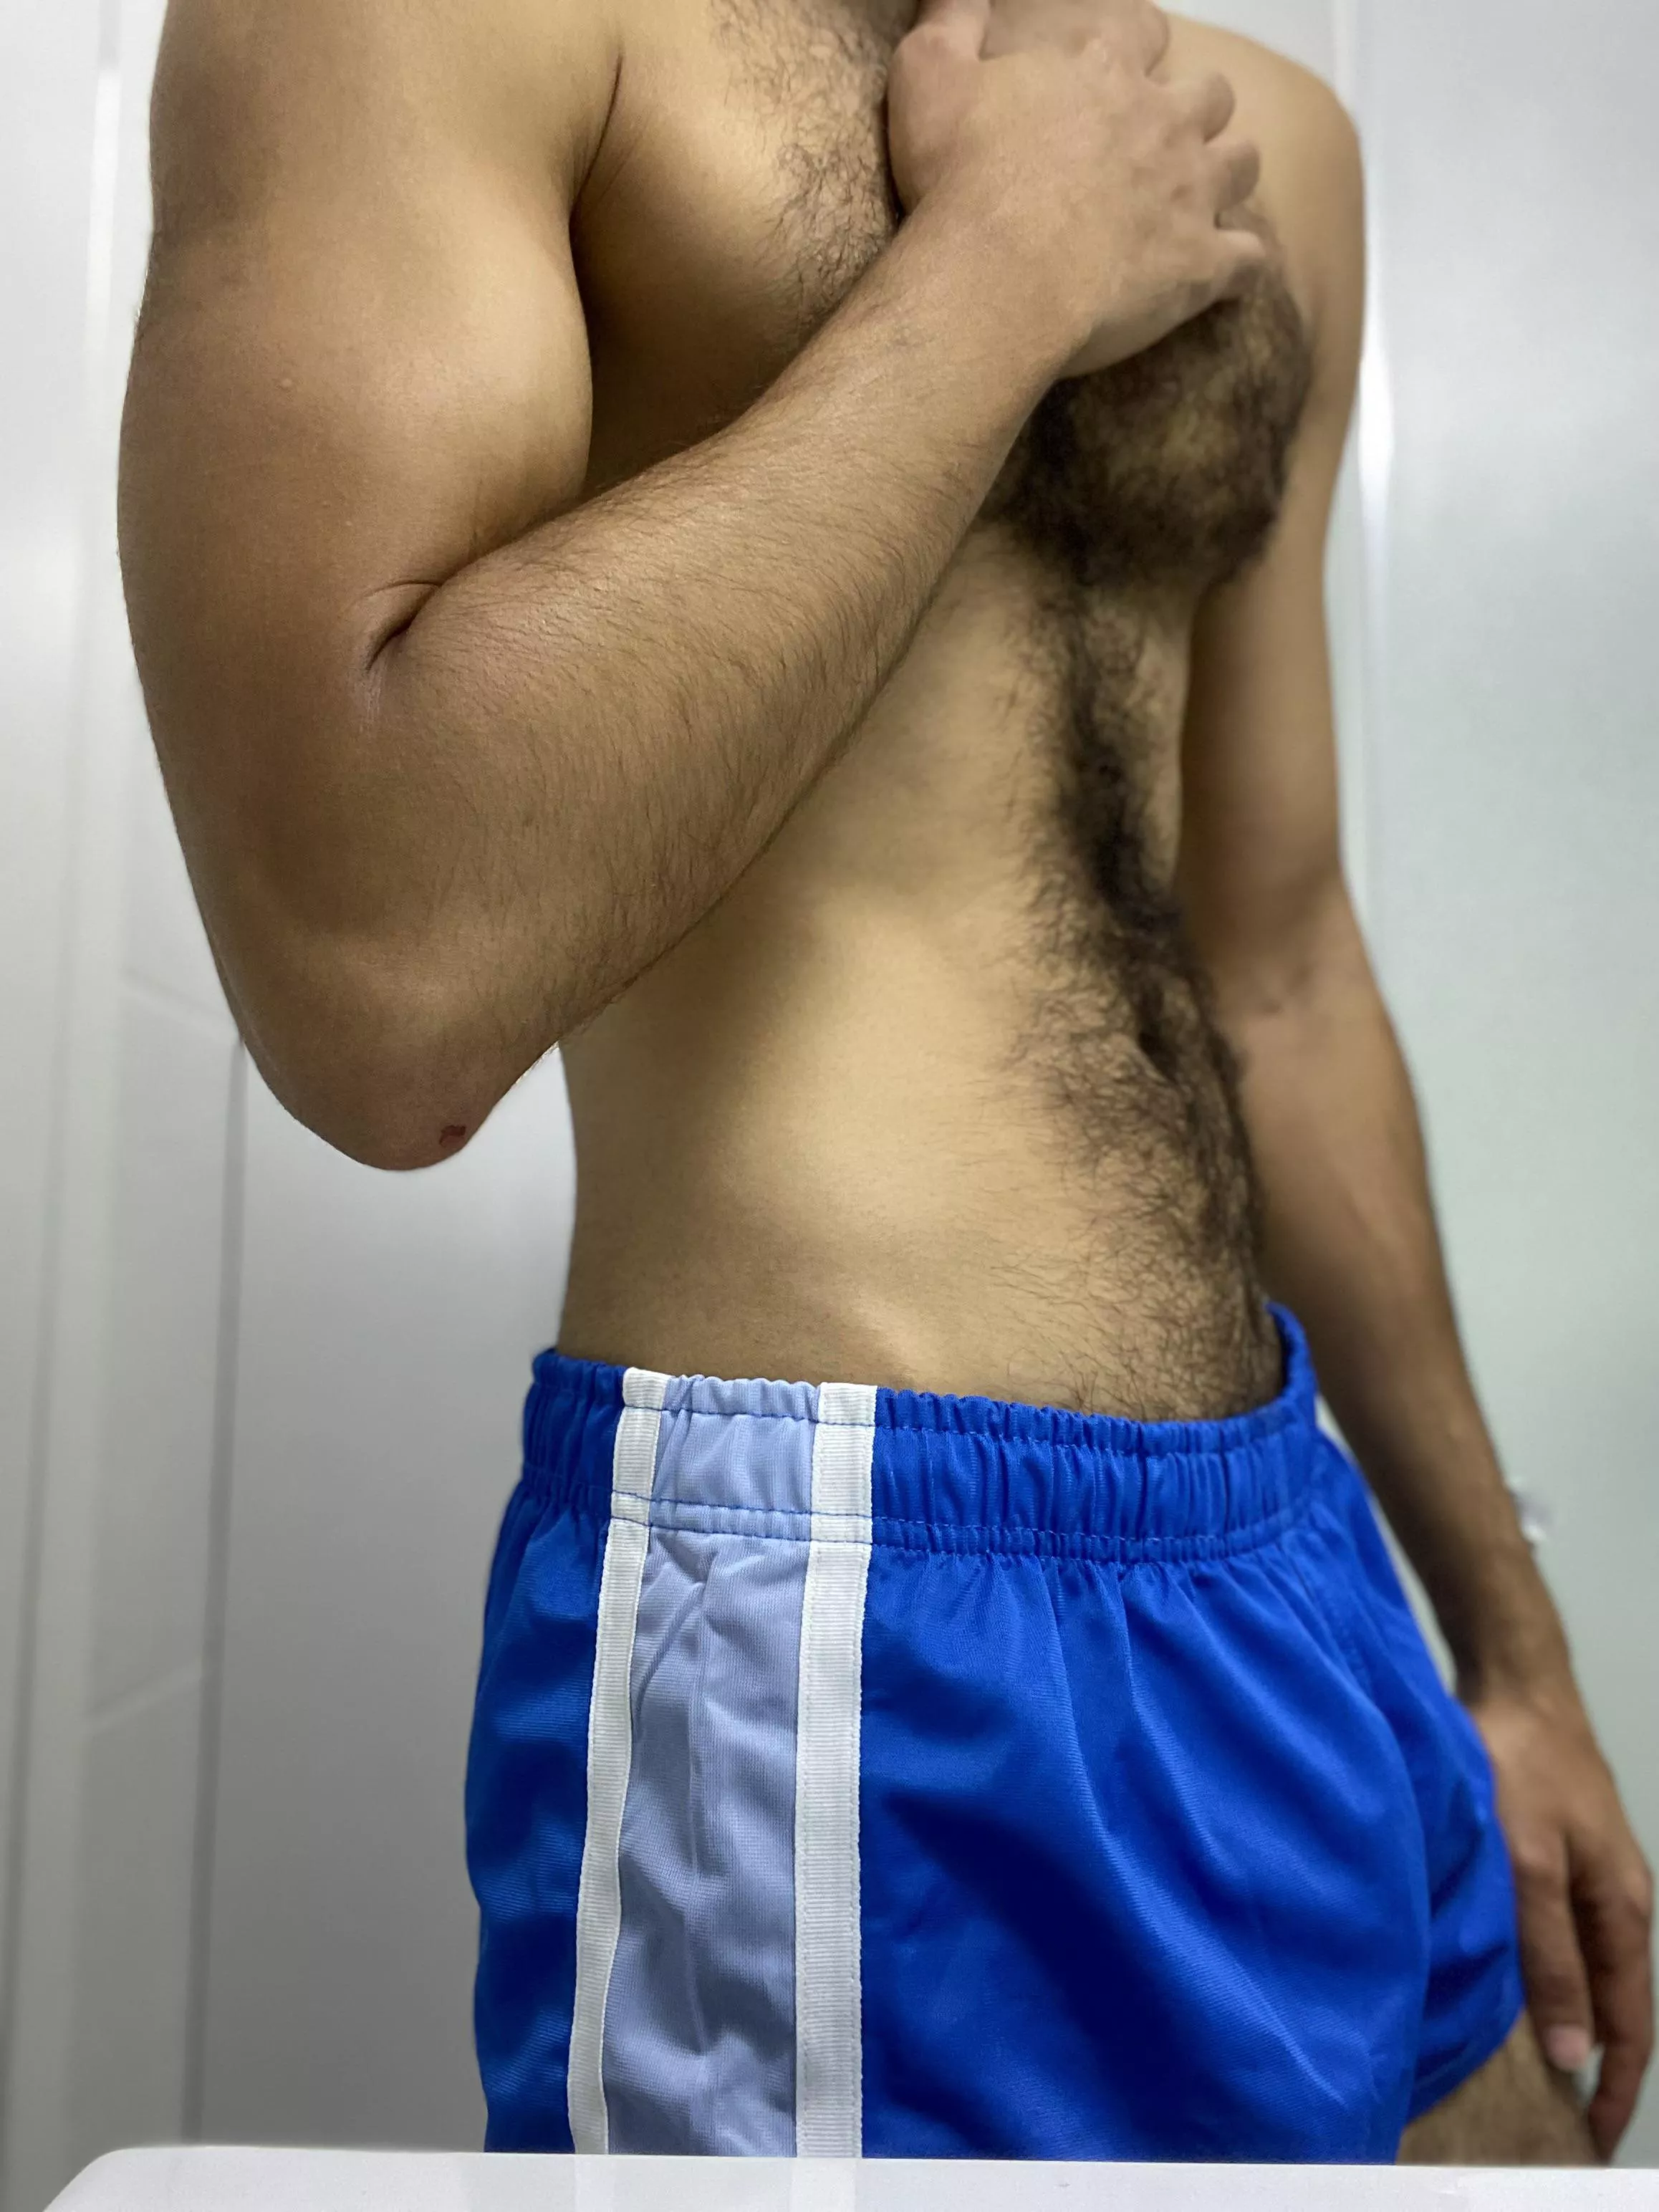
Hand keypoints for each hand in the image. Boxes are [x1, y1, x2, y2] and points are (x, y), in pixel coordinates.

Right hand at [885, 0, 1264, 378]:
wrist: (994, 282)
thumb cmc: (958, 181)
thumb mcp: (928, 76)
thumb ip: (952, 18)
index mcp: (1103, 69)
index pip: (1145, 33)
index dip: (1137, 49)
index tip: (1121, 72)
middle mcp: (1161, 120)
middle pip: (1211, 94)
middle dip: (1195, 111)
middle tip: (1162, 143)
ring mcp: (1190, 193)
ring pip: (1244, 163)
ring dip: (1228, 174)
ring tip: (1202, 199)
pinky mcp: (1201, 266)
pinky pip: (1249, 259)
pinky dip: (1240, 264)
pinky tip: (1223, 273)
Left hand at [1469, 1675, 1654, 2157]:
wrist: (1516, 1683)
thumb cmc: (1521, 1767)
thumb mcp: (1529, 1867)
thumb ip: (1547, 1957)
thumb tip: (1570, 2052)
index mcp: (1622, 1913)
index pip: (1630, 2026)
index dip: (1614, 2087)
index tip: (1589, 2138)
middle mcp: (1615, 1902)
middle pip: (1611, 2003)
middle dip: (1590, 2061)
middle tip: (1553, 2116)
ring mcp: (1588, 1877)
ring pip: (1582, 1969)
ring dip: (1563, 2017)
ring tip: (1526, 2066)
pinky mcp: (1555, 1855)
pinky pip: (1557, 1934)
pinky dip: (1542, 1971)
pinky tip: (1508, 1984)